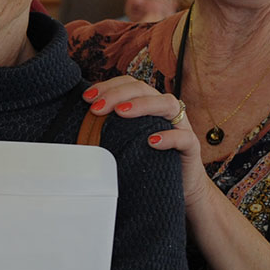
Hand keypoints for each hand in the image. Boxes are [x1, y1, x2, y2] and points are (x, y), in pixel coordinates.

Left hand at [83, 77, 214, 212]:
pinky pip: (183, 137)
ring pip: (167, 103)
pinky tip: (151, 141)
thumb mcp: (125, 141)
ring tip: (121, 113)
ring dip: (142, 105)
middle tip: (97, 107)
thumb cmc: (147, 160)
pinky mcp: (191, 147)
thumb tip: (79, 123)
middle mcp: (165, 110)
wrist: (179, 186)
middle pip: (145, 89)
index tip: (87, 97)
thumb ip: (111, 128)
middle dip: (118, 95)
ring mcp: (181, 126)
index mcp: (148, 104)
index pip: (130, 84)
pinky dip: (168, 137)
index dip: (109, 86)